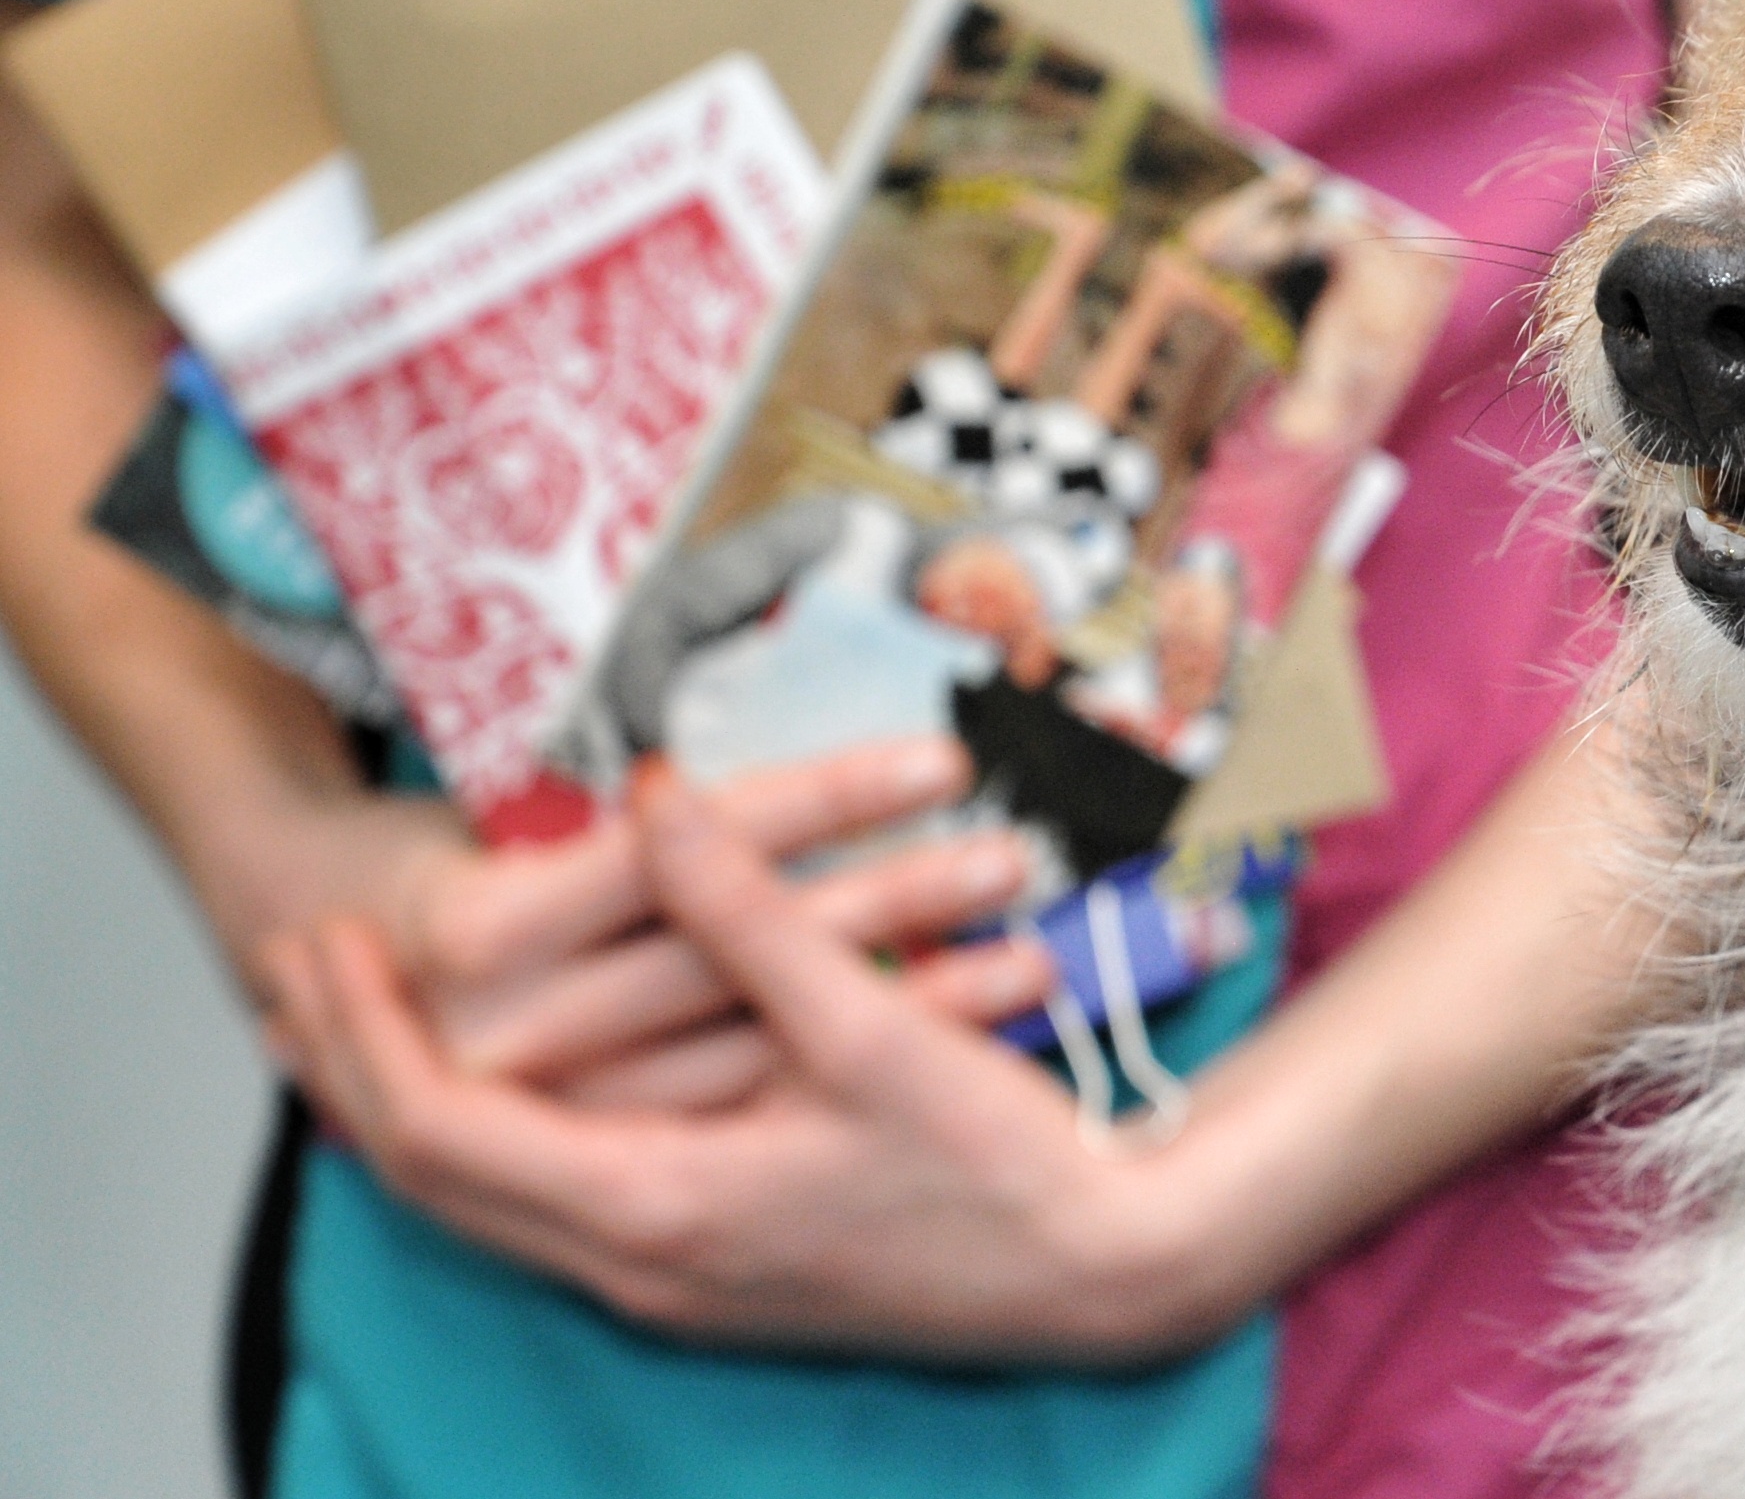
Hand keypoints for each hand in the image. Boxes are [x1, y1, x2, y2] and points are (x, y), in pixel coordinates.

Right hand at [260, 736, 1052, 1111]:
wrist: (342, 969)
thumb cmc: (457, 859)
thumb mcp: (517, 802)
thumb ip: (637, 789)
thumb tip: (776, 632)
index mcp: (482, 929)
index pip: (692, 850)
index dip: (819, 801)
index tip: (940, 761)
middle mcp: (513, 1039)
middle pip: (741, 956)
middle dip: (890, 896)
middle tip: (1014, 845)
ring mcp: (562, 1116)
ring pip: (771, 1043)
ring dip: (912, 988)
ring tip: (1029, 933)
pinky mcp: (615, 1164)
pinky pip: (774, 1103)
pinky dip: (874, 1055)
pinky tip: (978, 1004)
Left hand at [263, 760, 1216, 1359]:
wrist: (1102, 1272)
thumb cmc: (995, 1165)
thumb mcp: (870, 1027)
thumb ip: (750, 914)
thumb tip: (662, 803)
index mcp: (656, 1208)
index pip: (436, 1131)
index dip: (362, 1032)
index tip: (322, 941)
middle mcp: (640, 1264)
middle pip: (429, 1180)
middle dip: (348, 1072)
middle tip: (301, 976)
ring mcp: (674, 1283)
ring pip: (486, 1205)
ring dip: (415, 1109)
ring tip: (372, 1020)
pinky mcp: (715, 1274)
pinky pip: (552, 1213)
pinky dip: (500, 1143)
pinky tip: (511, 1081)